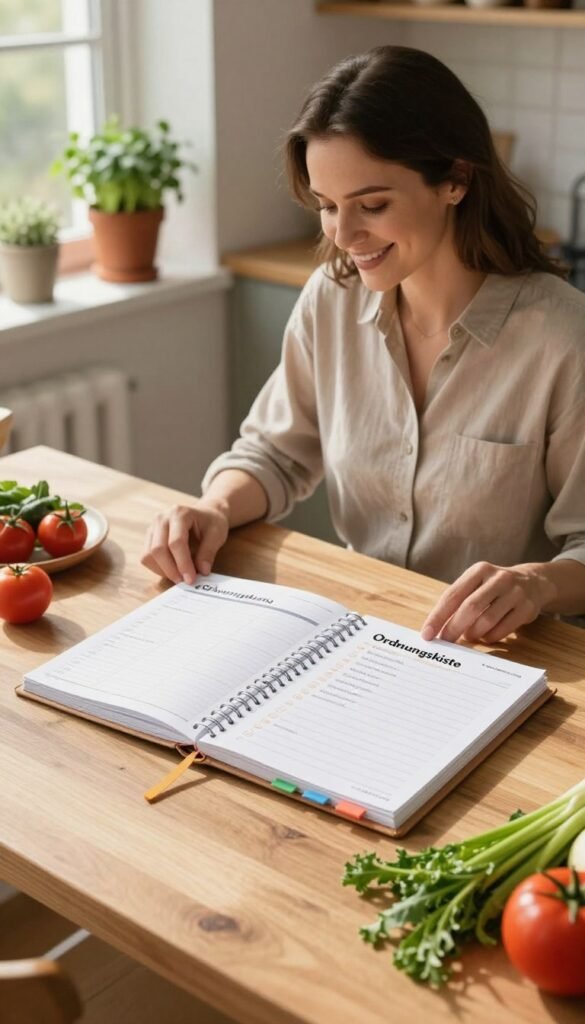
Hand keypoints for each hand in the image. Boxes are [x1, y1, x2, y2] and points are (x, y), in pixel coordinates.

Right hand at [141, 501, 228, 584]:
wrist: (205, 514)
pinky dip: (157, 568)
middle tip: (185, 581)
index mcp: (179, 513)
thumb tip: (202, 571)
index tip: (191, 579)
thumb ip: (208, 552)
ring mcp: (152, 527)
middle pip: (158, 549)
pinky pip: (146, 557)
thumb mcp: (217, 534)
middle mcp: (162, 518)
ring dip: (162, 571)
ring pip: (148, 555)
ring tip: (180, 577)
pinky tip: (172, 571)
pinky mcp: (149, 537)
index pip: (176, 542)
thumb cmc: (211, 523)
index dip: (183, 563)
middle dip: (171, 570)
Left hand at [420, 561, 553, 643]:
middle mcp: (498, 578)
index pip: (453, 595)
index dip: (438, 616)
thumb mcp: (477, 583)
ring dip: (473, 633)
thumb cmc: (494, 587)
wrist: (534, 582)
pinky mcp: (527, 608)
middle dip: (454, 628)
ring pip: (487, 620)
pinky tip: (486, 637)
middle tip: (445, 641)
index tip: (427, 633)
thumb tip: (437, 628)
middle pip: (470, 608)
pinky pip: (503, 629)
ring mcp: (515, 593)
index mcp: (479, 570)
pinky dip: (490, 637)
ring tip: (468, 636)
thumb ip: (459, 601)